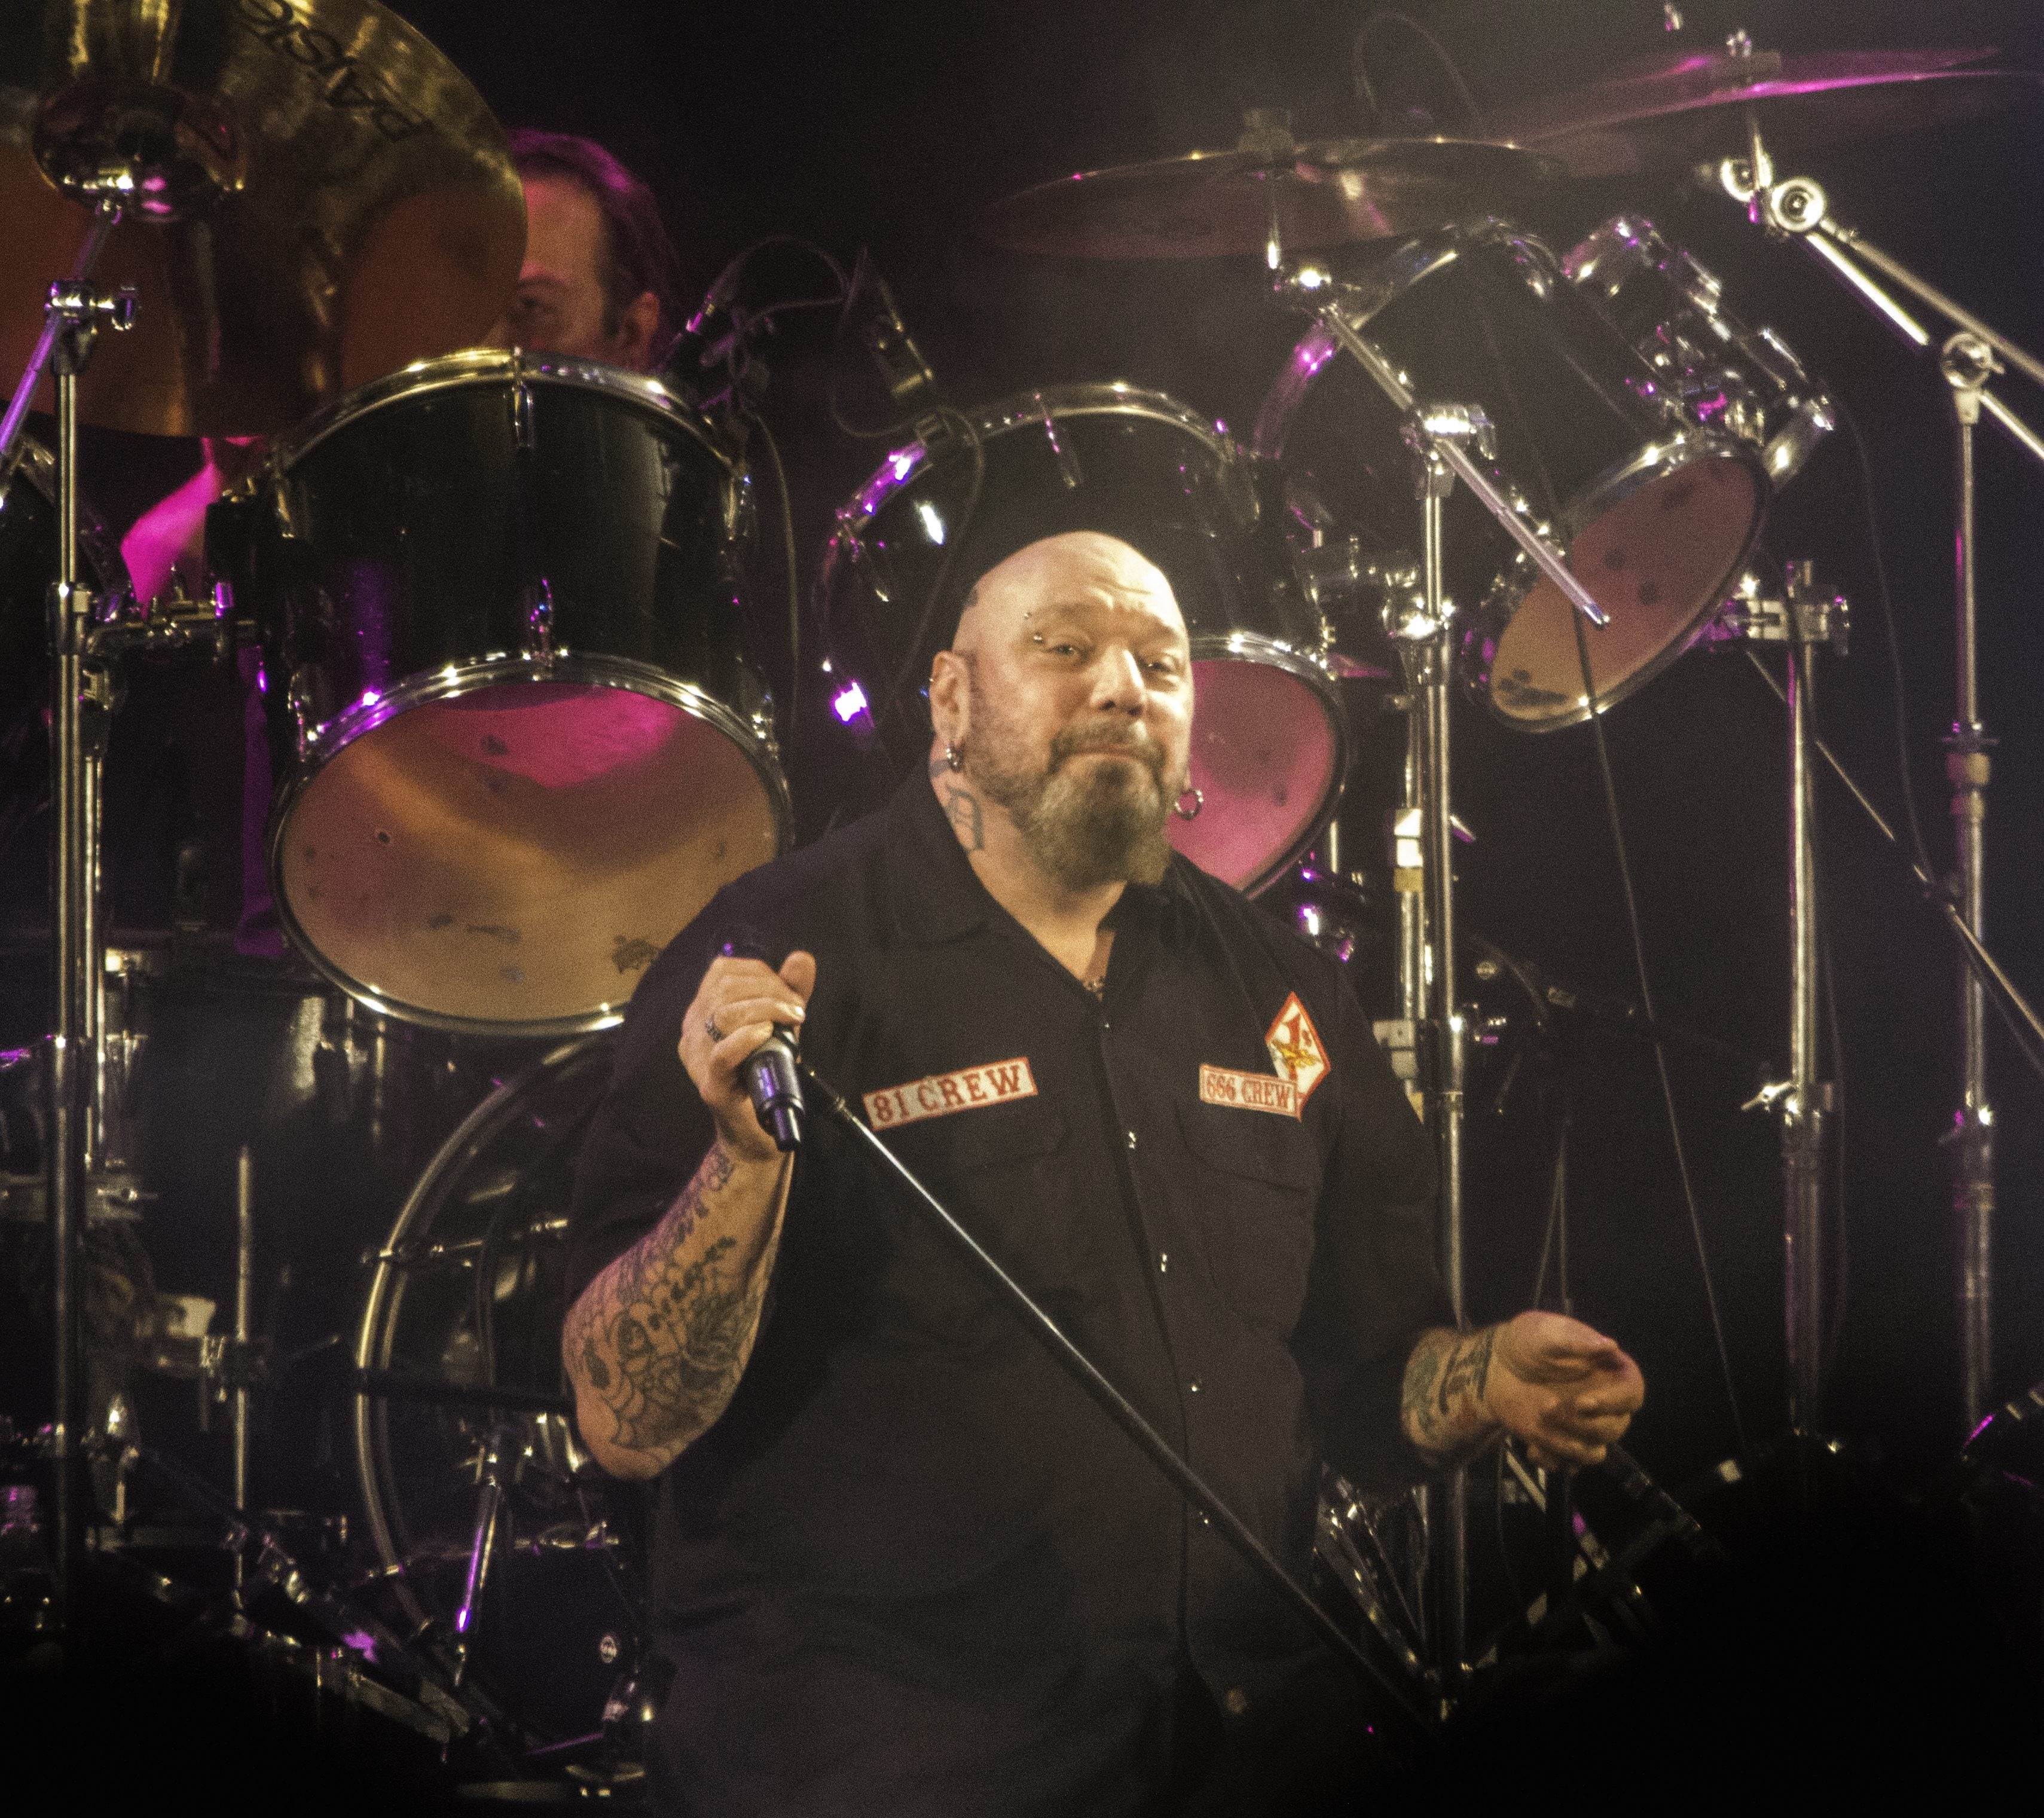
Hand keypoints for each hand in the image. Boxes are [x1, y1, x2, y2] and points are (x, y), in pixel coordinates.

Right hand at [677, 950, 816, 1162]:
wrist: (759, 1128)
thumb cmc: (766, 1071)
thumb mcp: (781, 1023)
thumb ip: (790, 990)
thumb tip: (801, 958)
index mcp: (703, 1010)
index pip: (723, 971)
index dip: (761, 973)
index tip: (789, 991)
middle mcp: (693, 1030)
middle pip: (724, 988)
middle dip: (769, 990)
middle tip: (796, 1009)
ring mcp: (698, 1059)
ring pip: (722, 1015)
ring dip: (766, 1009)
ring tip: (791, 1020)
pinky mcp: (711, 1086)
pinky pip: (722, 1054)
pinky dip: (746, 1038)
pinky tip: (766, 1034)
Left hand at [1481, 1310, 1643, 1468]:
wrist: (1497, 1365)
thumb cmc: (1527, 1342)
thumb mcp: (1546, 1332)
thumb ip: (1576, 1340)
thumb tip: (1609, 1345)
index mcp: (1610, 1372)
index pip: (1632, 1394)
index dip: (1613, 1403)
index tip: (1584, 1403)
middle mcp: (1604, 1403)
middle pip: (1615, 1428)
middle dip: (1581, 1424)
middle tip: (1546, 1407)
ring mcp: (1584, 1426)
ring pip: (1595, 1453)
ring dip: (1569, 1447)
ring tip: (1537, 1428)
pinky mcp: (1563, 1443)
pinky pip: (1568, 1466)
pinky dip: (1552, 1461)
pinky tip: (1532, 1448)